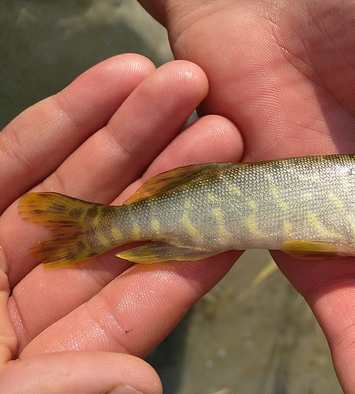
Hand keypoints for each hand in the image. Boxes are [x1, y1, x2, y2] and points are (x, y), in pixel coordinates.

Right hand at [0, 55, 243, 392]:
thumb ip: (53, 392)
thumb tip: (139, 384)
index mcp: (44, 359)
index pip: (135, 300)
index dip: (189, 252)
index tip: (237, 210)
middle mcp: (23, 306)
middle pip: (114, 230)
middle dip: (167, 174)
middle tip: (221, 128)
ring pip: (69, 185)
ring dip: (124, 132)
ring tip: (174, 84)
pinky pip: (6, 164)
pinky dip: (57, 123)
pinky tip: (108, 84)